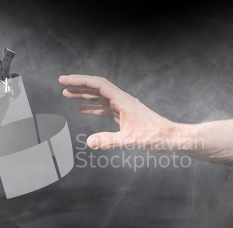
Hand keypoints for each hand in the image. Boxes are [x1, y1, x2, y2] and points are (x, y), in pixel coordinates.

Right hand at [59, 75, 178, 150]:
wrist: (170, 139)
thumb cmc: (155, 137)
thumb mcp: (130, 141)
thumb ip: (109, 141)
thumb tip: (90, 142)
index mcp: (123, 101)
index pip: (99, 85)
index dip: (80, 81)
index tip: (65, 80)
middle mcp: (122, 100)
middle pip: (97, 88)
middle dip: (79, 85)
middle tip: (62, 82)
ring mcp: (123, 107)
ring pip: (100, 97)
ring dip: (84, 95)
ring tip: (67, 94)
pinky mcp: (124, 115)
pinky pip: (104, 108)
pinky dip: (92, 107)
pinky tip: (82, 109)